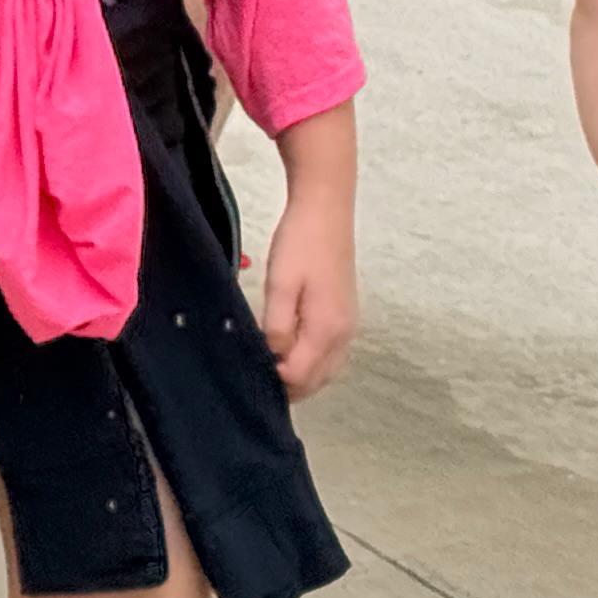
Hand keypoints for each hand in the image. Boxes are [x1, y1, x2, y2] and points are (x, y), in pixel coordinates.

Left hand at [260, 198, 356, 400]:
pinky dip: (312, 364)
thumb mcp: (280, 284)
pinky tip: (290, 352)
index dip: (274, 380)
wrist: (325, 212)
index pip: (301, 377)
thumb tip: (273, 358)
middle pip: (316, 382)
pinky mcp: (346, 317)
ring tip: (269, 364)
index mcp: (327, 331)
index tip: (248, 368)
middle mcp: (344, 336)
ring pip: (325, 372)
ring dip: (300, 377)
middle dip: (288, 386)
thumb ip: (276, 326)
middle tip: (255, 372)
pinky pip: (331, 356)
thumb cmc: (299, 245)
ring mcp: (349, 328)